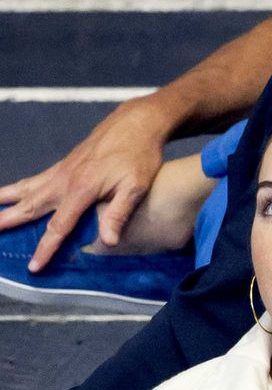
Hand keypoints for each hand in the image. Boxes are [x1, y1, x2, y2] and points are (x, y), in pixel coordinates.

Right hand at [0, 96, 171, 269]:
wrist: (135, 124)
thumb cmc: (139, 156)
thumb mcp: (136, 186)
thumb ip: (119, 214)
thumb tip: (108, 242)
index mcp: (81, 189)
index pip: (58, 226)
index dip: (45, 248)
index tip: (33, 266)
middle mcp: (64, 180)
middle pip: (31, 207)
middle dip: (8, 222)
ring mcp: (62, 171)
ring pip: (27, 189)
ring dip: (5, 200)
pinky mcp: (64, 165)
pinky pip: (35, 180)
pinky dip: (19, 188)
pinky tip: (12, 193)